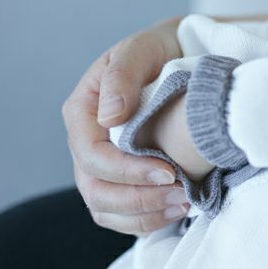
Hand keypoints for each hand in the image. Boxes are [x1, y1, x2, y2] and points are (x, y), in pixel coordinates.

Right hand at [62, 16, 189, 235]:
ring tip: (184, 204)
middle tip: (182, 194)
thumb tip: (109, 116)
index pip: (92, 155)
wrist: (180, 55)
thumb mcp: (141, 49)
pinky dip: (149, 220)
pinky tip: (180, 208)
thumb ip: (122, 75)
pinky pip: (123, 216)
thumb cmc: (159, 49)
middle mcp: (85, 143)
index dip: (127, 171)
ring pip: (106, 209)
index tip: (169, 171)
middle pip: (95, 190)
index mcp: (83, 112)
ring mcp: (101, 165)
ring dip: (145, 215)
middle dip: (138, 199)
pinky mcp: (121, 180)